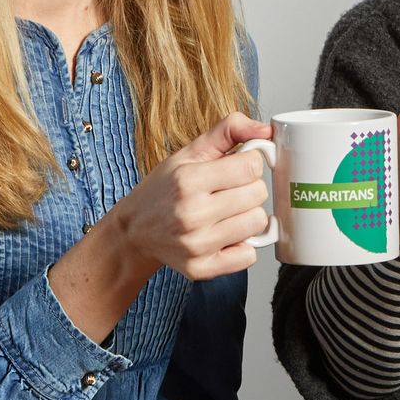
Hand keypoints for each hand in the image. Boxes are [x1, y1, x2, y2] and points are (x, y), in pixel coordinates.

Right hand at [107, 111, 276, 280]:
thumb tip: (266, 129)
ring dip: (247, 216)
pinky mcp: (201, 269)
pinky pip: (249, 255)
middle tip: (228, 192)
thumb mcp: (190, 152)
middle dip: (248, 189)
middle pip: (258, 194)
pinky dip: (243, 245)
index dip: (249, 164)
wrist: (134, 231)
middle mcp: (191, 214)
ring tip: (226, 213)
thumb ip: (230, 130)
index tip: (236, 169)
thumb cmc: (164, 189)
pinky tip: (224, 235)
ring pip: (257, 223)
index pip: (252, 166)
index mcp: (188, 180)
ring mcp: (196, 245)